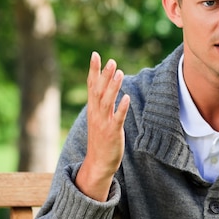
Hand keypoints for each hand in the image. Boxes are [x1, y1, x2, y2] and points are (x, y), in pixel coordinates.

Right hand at [75, 52, 129, 200]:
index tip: (95, 54)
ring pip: (107, 101)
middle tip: (110, 61)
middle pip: (99, 90)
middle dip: (104, 75)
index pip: (91, 85)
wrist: (98, 164)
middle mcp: (96, 114)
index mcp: (92, 109)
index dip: (93, 70)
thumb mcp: (98, 118)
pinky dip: (121, 108)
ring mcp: (104, 123)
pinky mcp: (112, 132)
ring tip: (119, 73)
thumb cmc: (101, 139)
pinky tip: (127, 97)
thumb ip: (101, 102)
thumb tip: (106, 85)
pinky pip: (117, 118)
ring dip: (113, 87)